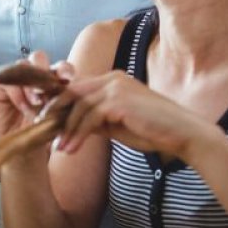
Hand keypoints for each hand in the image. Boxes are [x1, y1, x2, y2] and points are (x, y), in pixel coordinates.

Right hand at [0, 51, 74, 137]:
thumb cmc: (43, 136)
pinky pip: (6, 81)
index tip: (69, 78)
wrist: (22, 152)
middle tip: (50, 86)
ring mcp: (16, 81)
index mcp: (53, 81)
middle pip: (38, 58)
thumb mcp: (60, 122)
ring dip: (31, 82)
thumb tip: (72, 95)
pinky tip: (23, 108)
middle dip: (45, 70)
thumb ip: (65, 107)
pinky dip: (17, 93)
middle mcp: (33, 78)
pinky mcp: (0, 89)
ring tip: (37, 102)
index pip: (60, 67)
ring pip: (22, 65)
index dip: (65, 68)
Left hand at [56, 71, 219, 158]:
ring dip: (66, 129)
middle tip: (44, 131)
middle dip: (55, 112)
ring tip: (59, 149)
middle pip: (72, 91)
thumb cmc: (153, 131)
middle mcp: (112, 78)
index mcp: (112, 80)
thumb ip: (96, 120)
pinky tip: (71, 149)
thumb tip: (71, 126)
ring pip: (78, 106)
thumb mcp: (116, 124)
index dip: (59, 103)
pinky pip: (89, 117)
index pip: (77, 87)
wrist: (183, 135)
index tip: (47, 121)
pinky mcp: (119, 101)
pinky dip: (77, 134)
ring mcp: (116, 87)